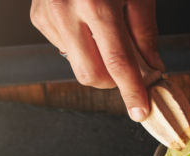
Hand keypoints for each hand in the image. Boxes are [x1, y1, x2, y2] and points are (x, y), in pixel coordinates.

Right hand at [30, 0, 162, 120]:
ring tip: (104, 32)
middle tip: (128, 69)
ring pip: (77, 66)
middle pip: (91, 75)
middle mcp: (66, 10)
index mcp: (95, 2)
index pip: (117, 61)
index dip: (131, 90)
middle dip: (112, 80)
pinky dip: (81, 44)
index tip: (140, 111)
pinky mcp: (38, 17)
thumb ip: (145, 31)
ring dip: (97, 60)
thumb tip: (151, 69)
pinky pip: (64, 48)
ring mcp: (48, 15)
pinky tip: (83, 20)